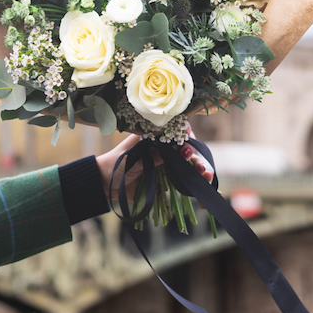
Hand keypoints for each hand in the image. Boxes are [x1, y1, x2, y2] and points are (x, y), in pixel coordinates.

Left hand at [95, 125, 213, 201]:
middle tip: (196, 161)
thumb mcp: (133, 157)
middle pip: (184, 146)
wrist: (106, 183)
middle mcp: (163, 147)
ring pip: (187, 162)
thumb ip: (152, 155)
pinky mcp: (165, 177)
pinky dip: (193, 179)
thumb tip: (172, 152)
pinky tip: (203, 180)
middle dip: (194, 153)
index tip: (188, 140)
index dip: (184, 133)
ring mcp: (165, 162)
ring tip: (205, 174)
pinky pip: (182, 177)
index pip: (175, 129)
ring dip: (198, 166)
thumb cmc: (116, 163)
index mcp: (154, 135)